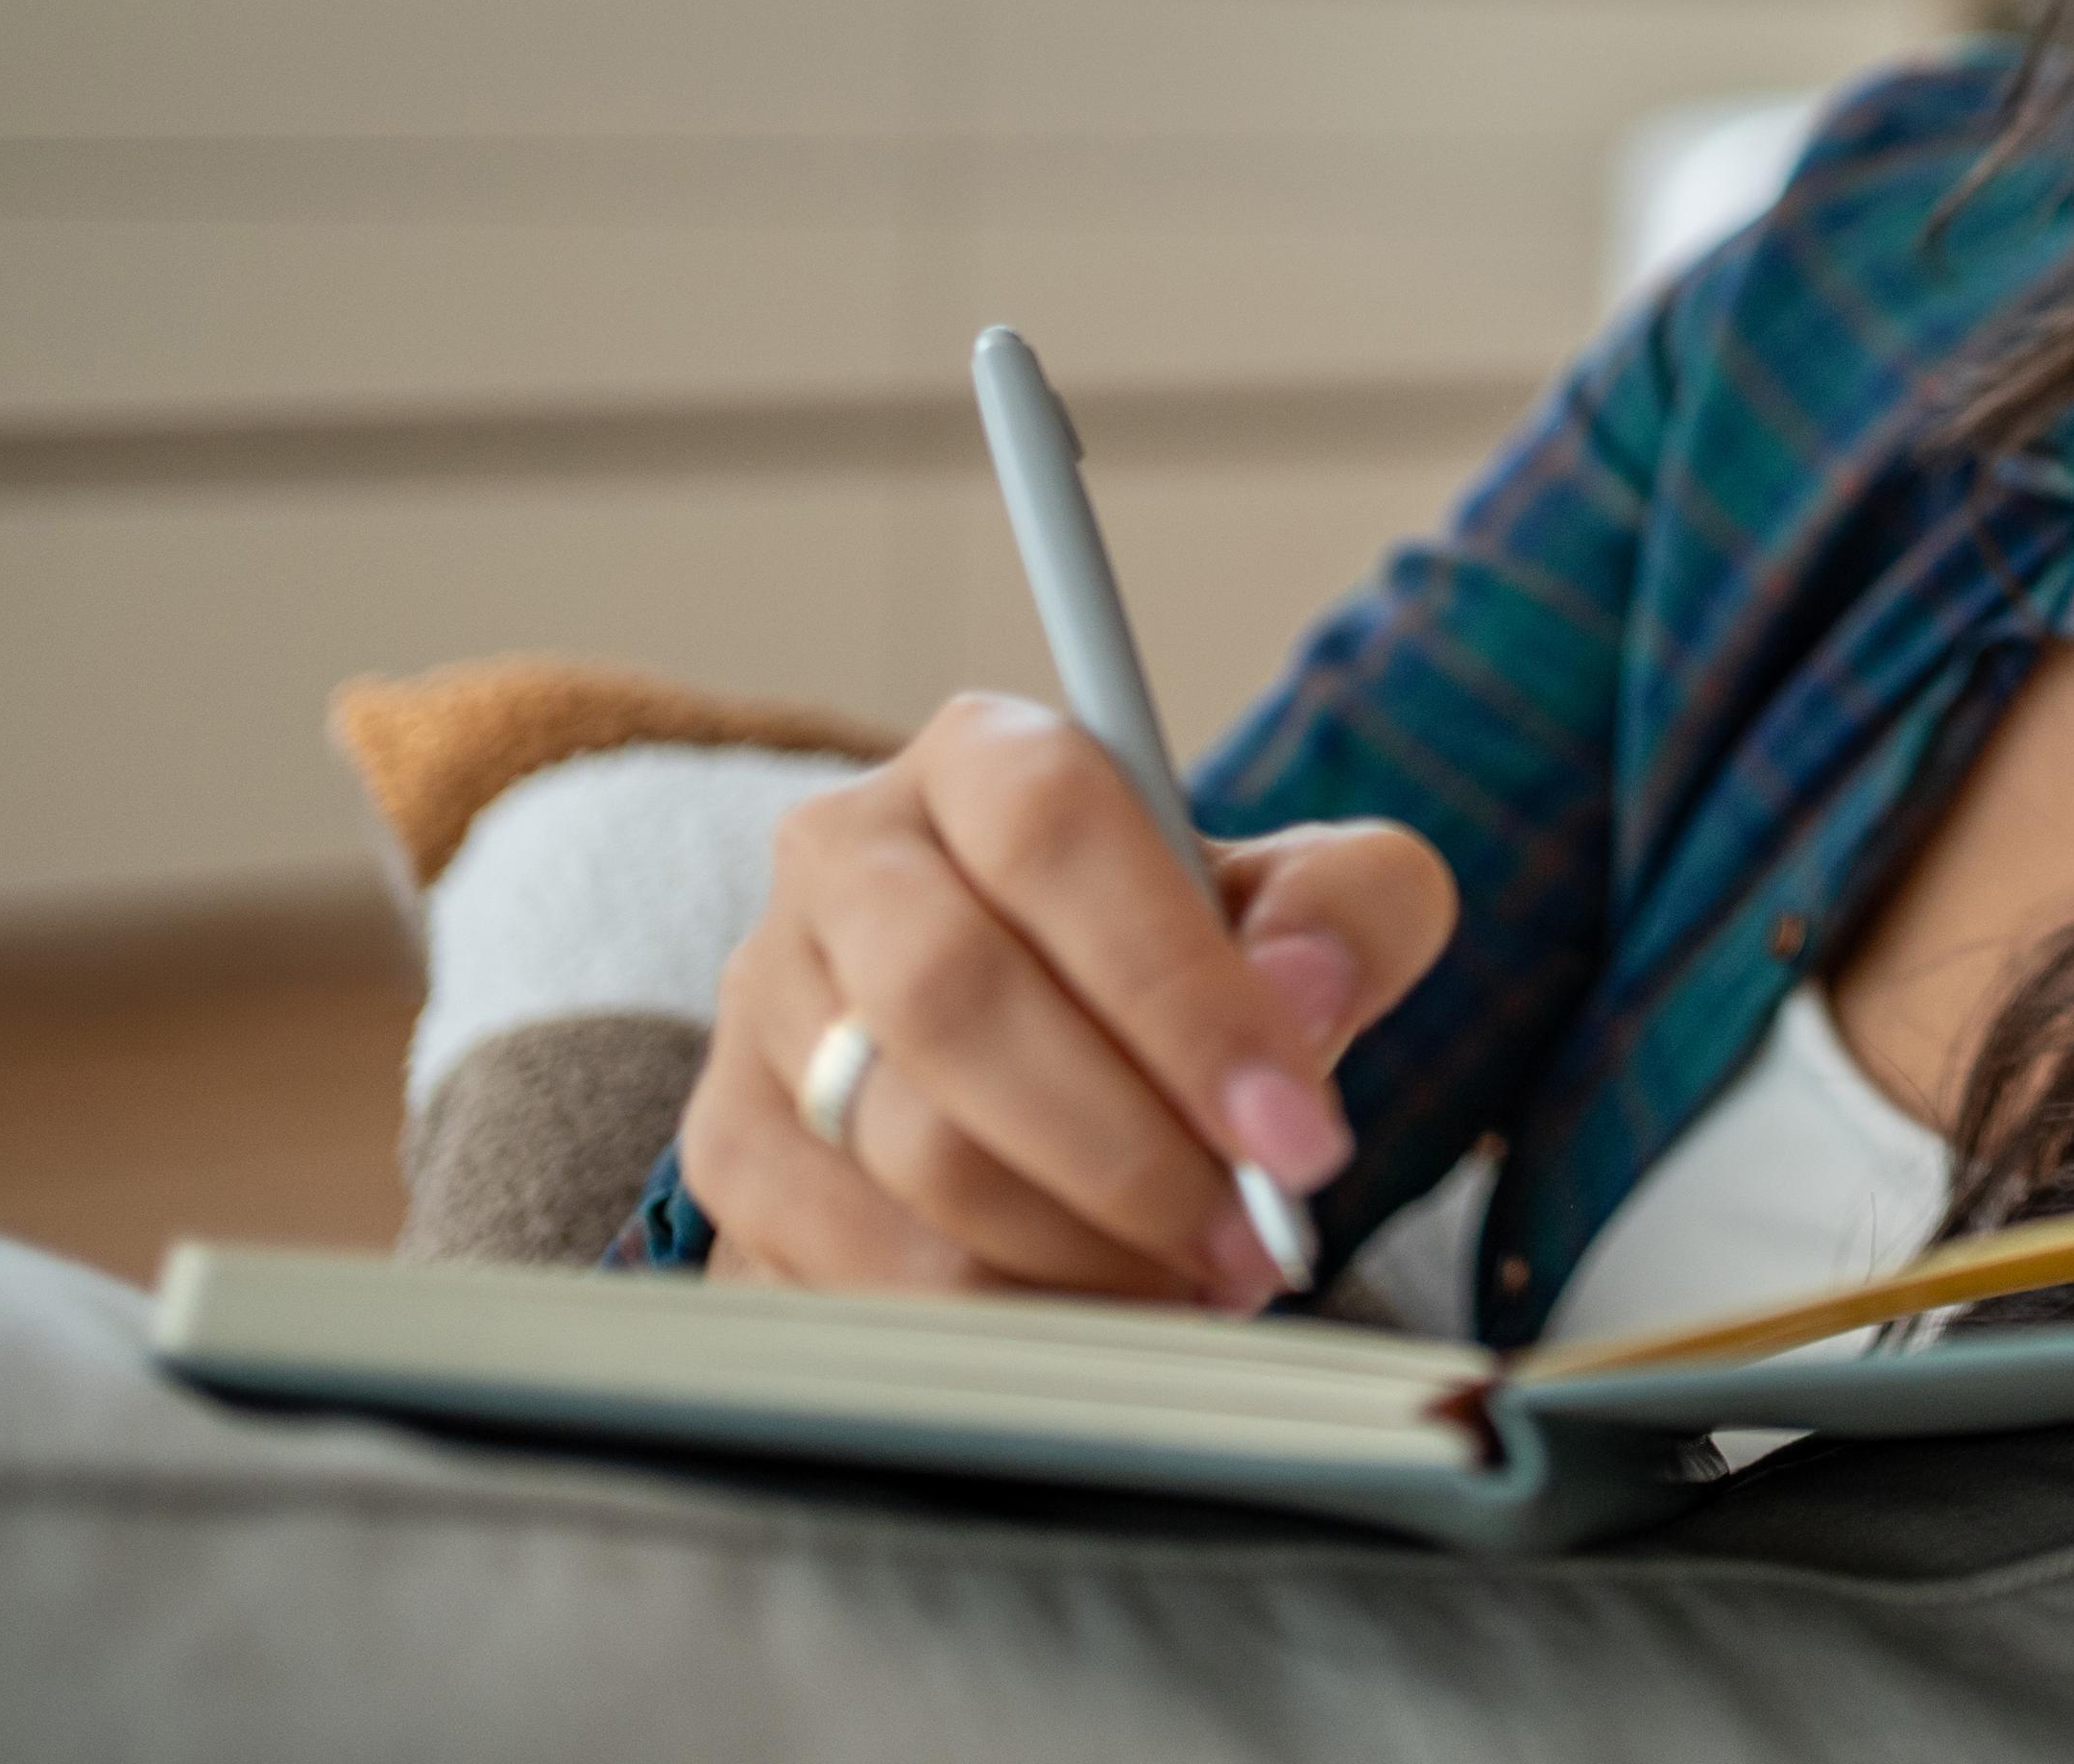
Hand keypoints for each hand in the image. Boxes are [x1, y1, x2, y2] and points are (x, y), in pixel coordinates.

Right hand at [682, 693, 1457, 1308]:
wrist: (1049, 1066)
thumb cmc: (1179, 974)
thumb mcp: (1299, 909)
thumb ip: (1344, 915)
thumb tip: (1305, 991)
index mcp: (983, 760)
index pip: (1057, 834)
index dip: (1179, 992)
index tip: (1293, 1136)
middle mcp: (844, 858)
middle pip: (953, 996)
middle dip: (1129, 1151)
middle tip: (1250, 1242)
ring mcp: (764, 1004)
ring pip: (906, 1149)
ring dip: (1078, 1248)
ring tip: (1192, 1281)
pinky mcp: (729, 1151)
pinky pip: (851, 1264)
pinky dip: (999, 1315)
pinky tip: (1094, 1313)